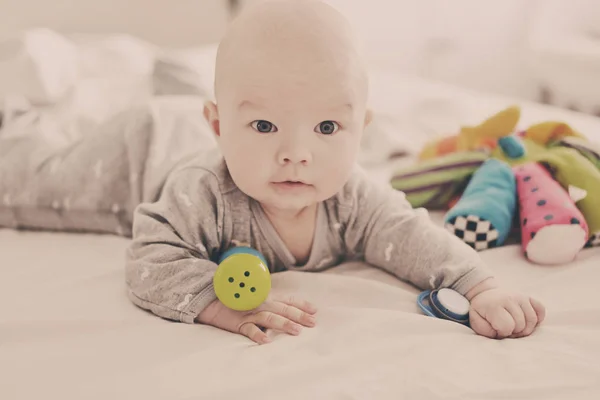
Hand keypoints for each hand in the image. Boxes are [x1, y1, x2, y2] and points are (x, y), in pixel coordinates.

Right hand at [197, 295, 317, 344]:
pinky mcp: (239, 323)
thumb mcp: (255, 297)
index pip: (288, 299)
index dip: (301, 304)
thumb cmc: (237, 300)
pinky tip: (267, 342)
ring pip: (270, 318)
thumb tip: (287, 308)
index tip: (315, 310)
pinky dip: (258, 335)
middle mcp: (261, 304)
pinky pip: (250, 330)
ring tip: (296, 331)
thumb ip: (270, 301)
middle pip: (283, 309)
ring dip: (284, 324)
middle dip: (299, 316)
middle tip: (312, 323)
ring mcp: (250, 313)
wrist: (212, 300)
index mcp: (266, 297)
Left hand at [468, 288, 545, 338]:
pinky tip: (526, 321)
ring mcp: (520, 296)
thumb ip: (485, 330)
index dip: (502, 333)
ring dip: (525, 328)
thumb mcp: (476, 321)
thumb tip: (501, 334)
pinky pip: (541, 309)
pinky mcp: (528, 297)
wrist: (485, 294)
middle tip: (505, 328)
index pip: (507, 327)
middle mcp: (509, 298)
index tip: (497, 329)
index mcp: (494, 305)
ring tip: (514, 326)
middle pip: (521, 325)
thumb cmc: (481, 311)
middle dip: (514, 331)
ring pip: (532, 320)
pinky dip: (537, 318)